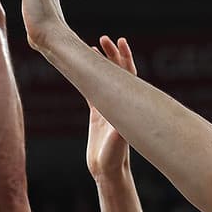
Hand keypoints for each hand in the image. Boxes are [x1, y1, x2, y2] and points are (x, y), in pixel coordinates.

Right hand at [86, 36, 135, 179]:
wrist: (107, 172)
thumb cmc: (112, 161)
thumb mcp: (114, 148)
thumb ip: (117, 137)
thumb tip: (118, 126)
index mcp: (125, 107)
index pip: (128, 76)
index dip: (124, 59)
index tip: (119, 42)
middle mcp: (119, 104)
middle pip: (118, 73)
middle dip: (113, 55)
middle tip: (104, 39)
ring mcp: (109, 108)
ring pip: (106, 79)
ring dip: (101, 63)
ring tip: (94, 46)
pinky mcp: (98, 115)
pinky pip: (94, 91)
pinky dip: (89, 78)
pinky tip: (83, 68)